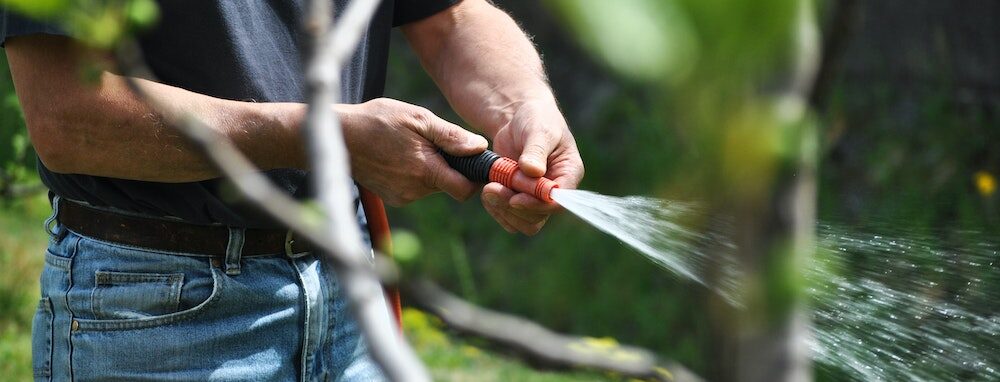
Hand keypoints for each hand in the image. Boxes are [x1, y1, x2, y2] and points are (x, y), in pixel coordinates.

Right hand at [342, 98, 487, 205]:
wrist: (339, 136)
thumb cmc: (378, 121)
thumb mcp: (418, 119)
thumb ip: (451, 136)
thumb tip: (479, 147)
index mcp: (425, 171)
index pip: (465, 190)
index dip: (474, 177)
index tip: (474, 162)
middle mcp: (415, 190)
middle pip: (449, 185)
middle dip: (449, 166)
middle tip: (433, 142)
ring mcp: (402, 196)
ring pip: (432, 185)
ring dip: (431, 168)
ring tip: (411, 146)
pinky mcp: (393, 197)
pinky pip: (416, 188)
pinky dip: (415, 174)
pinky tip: (399, 156)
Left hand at [483, 99, 584, 234]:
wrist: (517, 117)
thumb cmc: (535, 118)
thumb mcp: (538, 129)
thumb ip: (536, 150)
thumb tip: (532, 171)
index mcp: (568, 174)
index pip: (558, 202)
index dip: (537, 205)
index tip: (515, 198)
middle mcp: (554, 191)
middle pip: (539, 217)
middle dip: (514, 207)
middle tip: (492, 188)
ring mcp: (536, 197)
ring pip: (523, 222)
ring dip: (503, 210)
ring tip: (488, 188)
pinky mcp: (519, 199)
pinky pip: (509, 217)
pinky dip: (496, 209)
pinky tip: (487, 191)